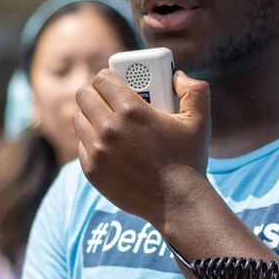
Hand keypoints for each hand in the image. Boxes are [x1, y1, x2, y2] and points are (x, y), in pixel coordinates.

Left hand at [73, 69, 211, 226]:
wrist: (176, 201)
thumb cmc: (188, 159)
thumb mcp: (199, 120)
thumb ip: (194, 90)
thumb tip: (177, 76)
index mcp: (132, 110)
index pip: (102, 79)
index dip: (108, 76)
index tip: (115, 81)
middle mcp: (110, 128)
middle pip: (85, 95)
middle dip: (96, 92)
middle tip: (108, 98)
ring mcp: (97, 150)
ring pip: (79, 118)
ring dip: (90, 114)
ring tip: (105, 119)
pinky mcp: (92, 169)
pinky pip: (82, 144)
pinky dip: (91, 140)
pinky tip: (108, 144)